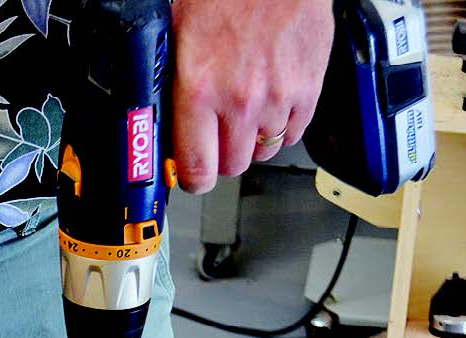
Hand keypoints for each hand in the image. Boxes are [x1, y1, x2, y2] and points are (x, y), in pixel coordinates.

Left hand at [170, 0, 333, 192]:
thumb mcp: (176, 31)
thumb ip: (169, 79)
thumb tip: (156, 114)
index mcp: (201, 88)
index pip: (197, 169)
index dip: (192, 178)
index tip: (190, 174)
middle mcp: (241, 100)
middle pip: (232, 166)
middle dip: (221, 157)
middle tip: (215, 138)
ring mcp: (279, 98)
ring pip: (264, 151)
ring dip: (252, 139)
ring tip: (244, 112)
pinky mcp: (309, 89)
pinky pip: (296, 133)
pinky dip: (283, 126)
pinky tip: (271, 103)